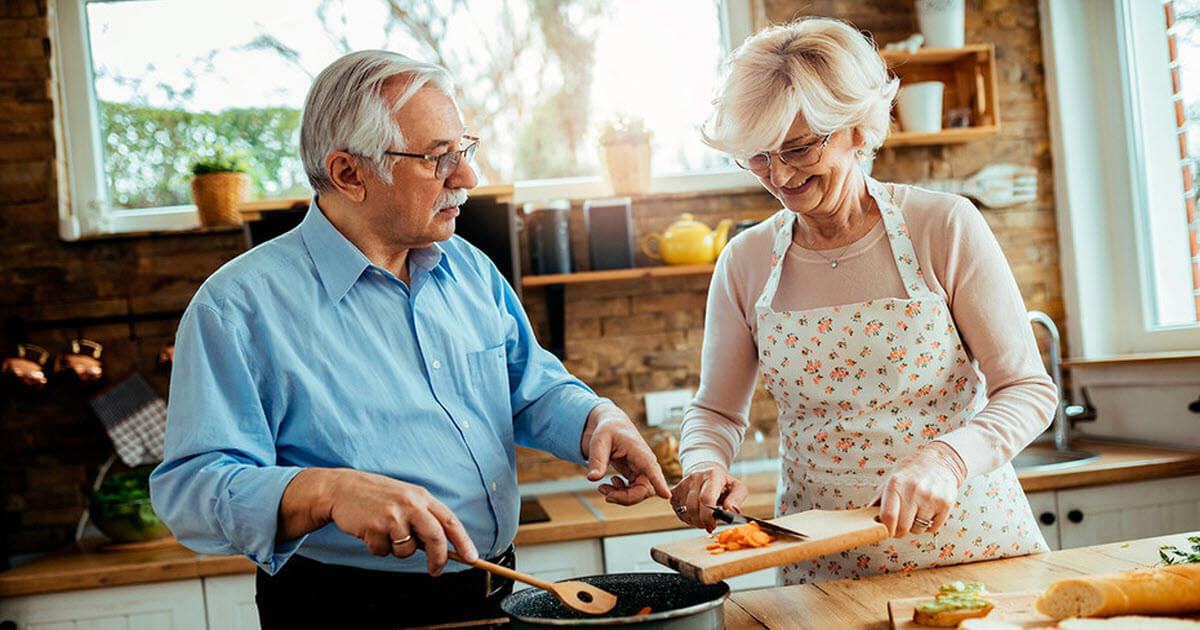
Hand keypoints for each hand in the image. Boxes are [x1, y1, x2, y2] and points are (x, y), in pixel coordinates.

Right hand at [279, 468, 477, 575]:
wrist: (342, 488)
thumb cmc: (377, 496)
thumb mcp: (406, 499)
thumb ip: (423, 518)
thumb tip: (442, 548)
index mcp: (422, 497)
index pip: (450, 521)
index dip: (464, 541)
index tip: (472, 557)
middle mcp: (411, 504)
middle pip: (436, 537)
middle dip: (438, 559)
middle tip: (436, 570)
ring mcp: (393, 515)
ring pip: (407, 550)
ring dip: (397, 550)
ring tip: (384, 532)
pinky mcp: (375, 526)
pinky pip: (383, 552)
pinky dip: (377, 548)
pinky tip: (369, 531)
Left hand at [580, 404, 670, 504]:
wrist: (611, 427)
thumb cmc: (608, 430)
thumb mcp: (599, 441)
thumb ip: (596, 459)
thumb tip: (592, 478)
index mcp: (639, 452)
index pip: (652, 469)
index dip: (659, 483)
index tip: (666, 495)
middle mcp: (646, 464)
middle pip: (646, 489)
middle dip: (627, 498)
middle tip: (607, 496)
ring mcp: (643, 472)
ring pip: (640, 494)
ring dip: (621, 497)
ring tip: (602, 488)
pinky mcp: (636, 476)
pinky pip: (633, 493)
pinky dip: (620, 494)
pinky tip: (610, 484)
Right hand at [669, 463, 748, 531]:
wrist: (706, 471)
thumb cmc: (723, 483)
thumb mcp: (737, 488)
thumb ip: (736, 500)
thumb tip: (731, 511)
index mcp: (712, 475)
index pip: (706, 498)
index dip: (708, 516)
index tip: (713, 524)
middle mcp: (695, 477)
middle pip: (693, 507)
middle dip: (702, 522)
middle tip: (710, 525)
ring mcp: (683, 484)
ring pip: (685, 511)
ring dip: (695, 521)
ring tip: (704, 518)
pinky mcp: (674, 491)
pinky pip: (679, 512)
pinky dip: (688, 518)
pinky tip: (696, 514)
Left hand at [873, 441, 965, 537]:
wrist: (941, 460)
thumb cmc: (912, 470)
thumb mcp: (892, 477)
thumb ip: (880, 497)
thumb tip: (867, 515)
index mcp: (896, 483)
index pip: (888, 516)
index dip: (886, 529)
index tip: (886, 531)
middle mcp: (914, 490)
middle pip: (903, 527)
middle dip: (899, 531)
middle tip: (900, 526)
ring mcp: (931, 497)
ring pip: (918, 529)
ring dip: (915, 527)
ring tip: (916, 513)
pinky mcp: (945, 504)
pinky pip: (933, 528)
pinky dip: (929, 525)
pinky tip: (928, 512)